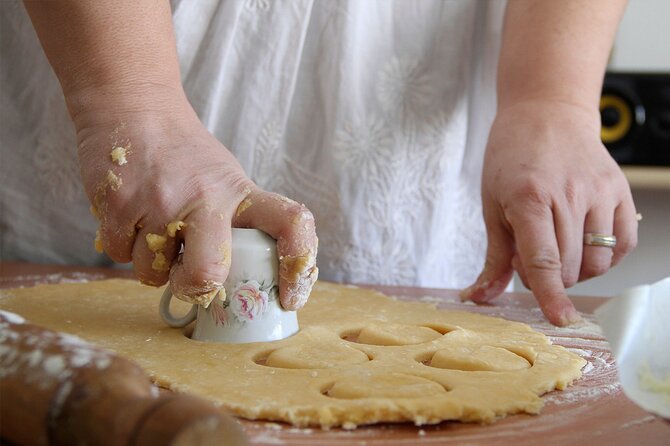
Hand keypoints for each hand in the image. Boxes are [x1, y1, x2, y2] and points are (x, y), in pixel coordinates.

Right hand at [75, 90, 317, 309]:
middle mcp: (206, 197)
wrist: (134, 107)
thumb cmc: (184, 155)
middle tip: (191, 283)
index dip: (298, 266)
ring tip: (153, 227)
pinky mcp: (118, 205)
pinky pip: (118, 255)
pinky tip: (130, 216)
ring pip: (153, 272)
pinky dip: (123, 247)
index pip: (291, 224)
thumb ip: (235, 223)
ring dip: (152, 264)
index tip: (292, 296)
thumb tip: (236, 281)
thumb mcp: (225, 179)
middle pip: (209, 272)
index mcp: (241, 193)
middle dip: (196, 289)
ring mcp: (160, 202)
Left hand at [461, 100, 637, 325]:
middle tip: (530, 256)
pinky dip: (605, 257)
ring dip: (576, 271)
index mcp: (529, 197)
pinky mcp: (621, 191)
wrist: (547, 113)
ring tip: (557, 248)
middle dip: (549, 278)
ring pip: (598, 260)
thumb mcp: (491, 204)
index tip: (558, 319)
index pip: (543, 259)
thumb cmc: (511, 157)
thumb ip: (493, 256)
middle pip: (569, 265)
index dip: (550, 294)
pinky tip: (583, 245)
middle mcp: (570, 194)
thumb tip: (480, 297)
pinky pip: (623, 243)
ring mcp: (600, 192)